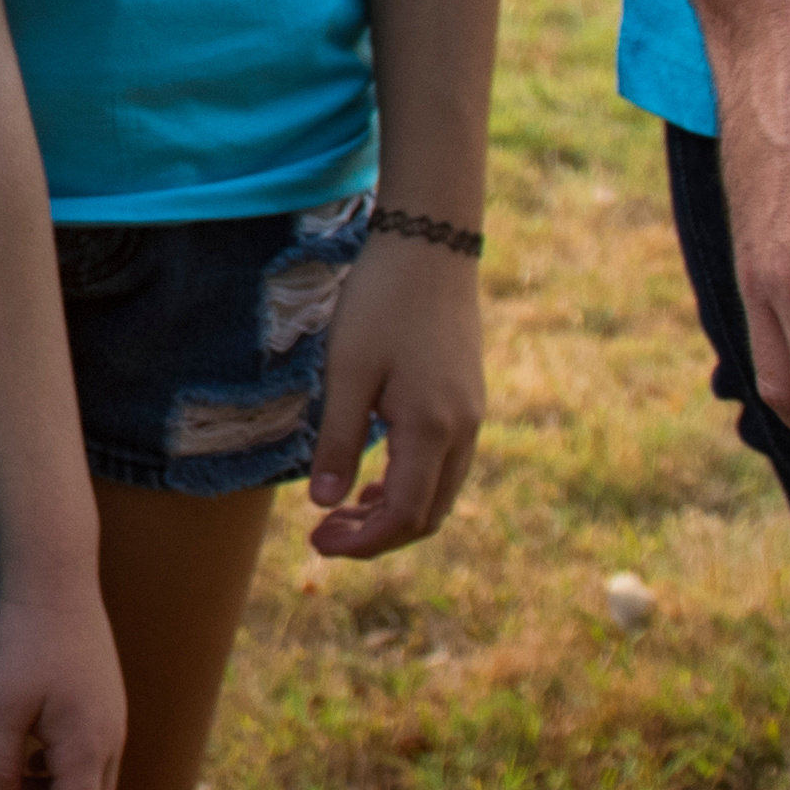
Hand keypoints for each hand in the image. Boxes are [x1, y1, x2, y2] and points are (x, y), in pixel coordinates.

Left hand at [0, 567, 126, 789]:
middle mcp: (111, 740)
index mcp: (88, 747)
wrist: (56, 580)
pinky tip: (27, 755)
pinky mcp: (106, 704)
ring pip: (93, 785)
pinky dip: (62, 773)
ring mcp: (114, 721)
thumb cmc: (23, 641)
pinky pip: (92, 758)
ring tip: (10, 787)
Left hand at [302, 222, 486, 562]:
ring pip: (440, 492)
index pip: (404, 515)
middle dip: (377, 536)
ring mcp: (472, 416)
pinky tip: (374, 476)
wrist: (430, 246)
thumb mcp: (347, 371)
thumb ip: (339, 442)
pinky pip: (446, 464)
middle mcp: (463, 431)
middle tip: (324, 535)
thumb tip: (324, 504)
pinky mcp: (468, 400)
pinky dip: (411, 484)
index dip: (362, 542)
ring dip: (394, 512)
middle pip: (428, 515)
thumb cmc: (382, 303)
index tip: (318, 543)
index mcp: (432, 429)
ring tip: (342, 511)